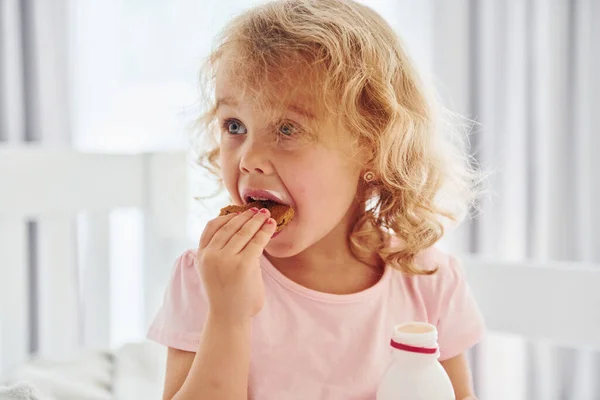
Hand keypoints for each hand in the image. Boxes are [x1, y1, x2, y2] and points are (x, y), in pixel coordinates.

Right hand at [196, 207, 275, 323]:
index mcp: (201, 255)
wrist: (228, 318)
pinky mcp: (243, 264)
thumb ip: (222, 251)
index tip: (239, 212)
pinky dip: (265, 231)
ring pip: (244, 232)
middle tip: (257, 210)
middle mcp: (210, 255)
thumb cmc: (225, 295)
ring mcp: (225, 259)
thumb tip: (242, 230)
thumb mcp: (214, 270)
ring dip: (256, 220)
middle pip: (230, 226)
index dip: (228, 216)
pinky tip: (271, 226)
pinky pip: (256, 242)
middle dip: (246, 216)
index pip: (212, 226)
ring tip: (266, 215)